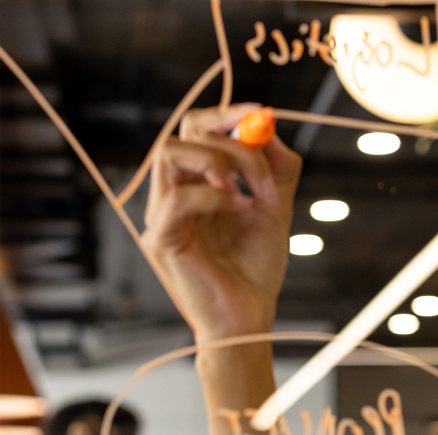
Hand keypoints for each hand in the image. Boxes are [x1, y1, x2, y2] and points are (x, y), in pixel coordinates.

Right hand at [142, 104, 301, 341]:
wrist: (250, 317)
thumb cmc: (255, 268)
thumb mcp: (274, 208)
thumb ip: (276, 167)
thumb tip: (268, 126)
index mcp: (195, 182)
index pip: (195, 129)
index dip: (225, 114)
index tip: (260, 115)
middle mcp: (172, 193)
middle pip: (181, 133)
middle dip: (226, 136)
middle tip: (260, 166)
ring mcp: (162, 216)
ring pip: (168, 154)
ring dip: (216, 161)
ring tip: (246, 192)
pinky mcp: (161, 240)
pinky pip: (176, 199)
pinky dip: (212, 195)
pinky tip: (240, 209)